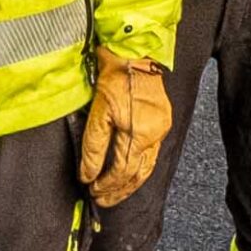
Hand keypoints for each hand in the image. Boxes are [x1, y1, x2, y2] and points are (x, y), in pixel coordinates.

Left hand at [81, 46, 172, 207]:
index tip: (92, 191)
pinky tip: (130, 171)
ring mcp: (161, 128)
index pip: (121, 171)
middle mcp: (154, 134)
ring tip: (114, 192)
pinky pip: (151, 153)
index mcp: (138, 133)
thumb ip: (93, 147)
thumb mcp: (97, 111)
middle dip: (117, 190)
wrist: (135, 51)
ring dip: (129, 183)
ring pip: (146, 166)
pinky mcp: (163, 121)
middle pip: (136, 174)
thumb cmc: (114, 75)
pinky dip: (139, 166)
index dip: (106, 185)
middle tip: (101, 199)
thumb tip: (87, 174)